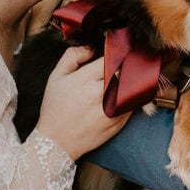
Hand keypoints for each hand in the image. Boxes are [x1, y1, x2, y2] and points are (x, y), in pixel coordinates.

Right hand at [36, 45, 130, 160]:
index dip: (116, 52)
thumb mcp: (56, 77)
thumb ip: (72, 56)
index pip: (111, 58)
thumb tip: (90, 47)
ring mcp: (112, 109)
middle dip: (127, 64)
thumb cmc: (55, 108)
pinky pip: (133, 103)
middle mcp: (101, 94)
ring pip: (133, 86)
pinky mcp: (119, 122)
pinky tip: (126, 93)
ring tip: (129, 76)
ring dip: (133, 79)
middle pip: (125, 70)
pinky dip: (132, 95)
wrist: (57, 143)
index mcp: (85, 80)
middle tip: (128, 60)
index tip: (118, 51)